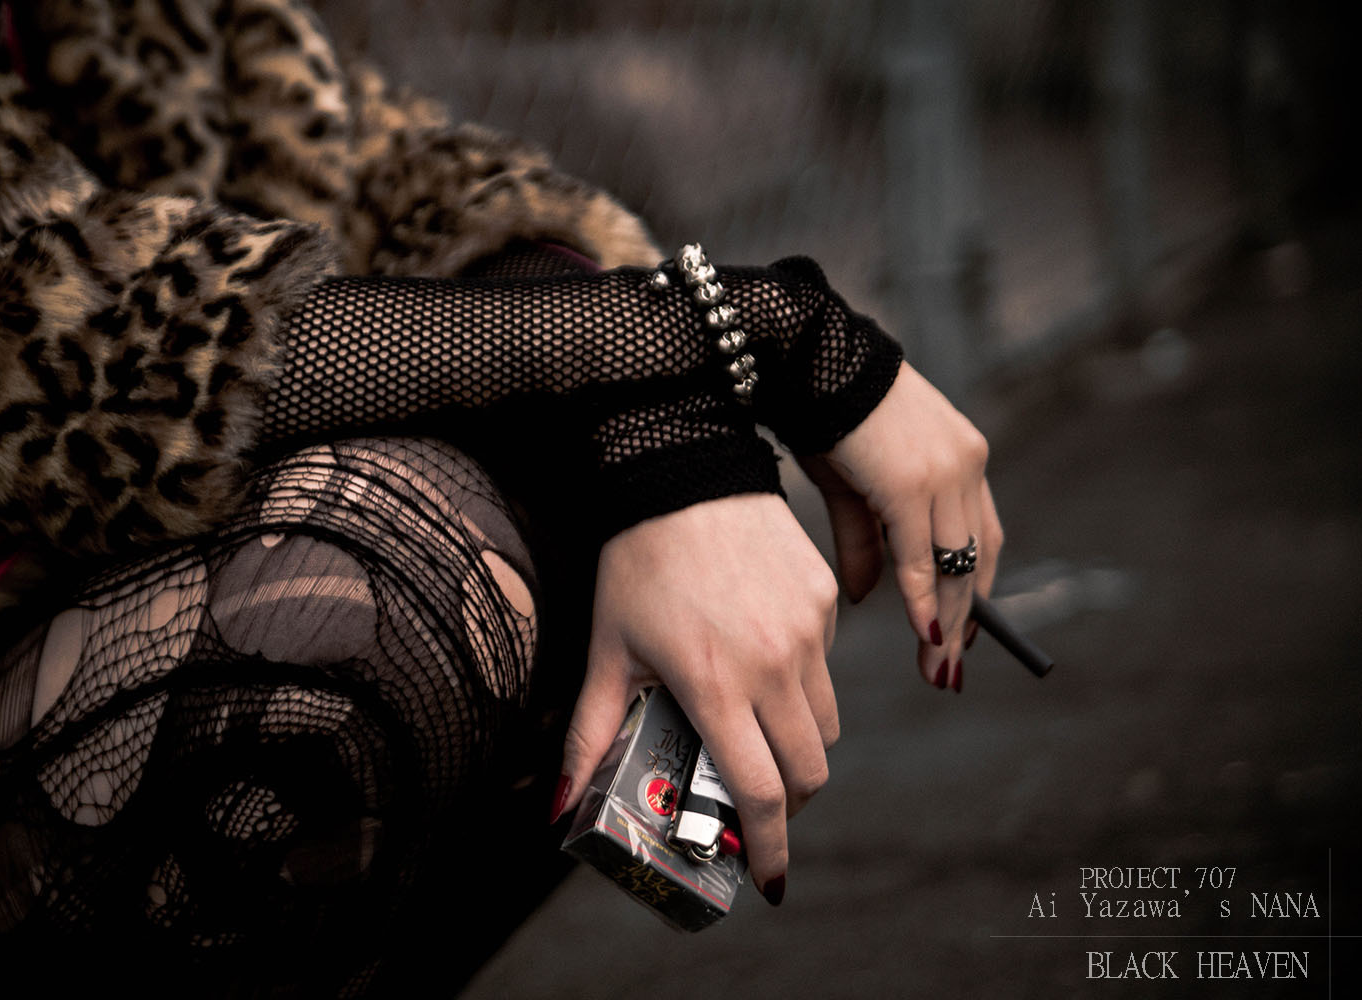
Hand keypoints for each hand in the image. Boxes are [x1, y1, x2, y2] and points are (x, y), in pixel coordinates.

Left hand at [556, 493, 838, 901]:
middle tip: (756, 809)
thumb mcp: (607, 649)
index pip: (758, 790)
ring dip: (799, 750)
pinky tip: (760, 665)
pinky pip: (827, 668)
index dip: (768, 846)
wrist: (685, 470)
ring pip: (827, 723)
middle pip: (809, 770)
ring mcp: (809, 630)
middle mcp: (774, 662)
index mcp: (715, 682)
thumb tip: (559, 804)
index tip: (769, 879)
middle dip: (786, 805)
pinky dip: (803, 688)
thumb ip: (588, 734)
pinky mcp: (827, 599)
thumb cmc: (637, 561)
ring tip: (756, 740)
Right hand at [798, 361, 1001, 690]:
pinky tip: (923, 631)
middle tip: (949, 666)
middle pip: (977, 556)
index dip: (973, 588)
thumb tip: (864, 595)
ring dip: (948, 619)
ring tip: (938, 664)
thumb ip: (863, 541)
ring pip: (956, 563)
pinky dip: (924, 597)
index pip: (981, 535)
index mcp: (958, 457)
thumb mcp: (848, 483)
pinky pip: (923, 555)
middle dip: (964, 617)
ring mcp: (944, 472)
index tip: (960, 631)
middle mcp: (965, 464)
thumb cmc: (822, 411)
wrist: (807, 357)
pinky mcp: (914, 482)